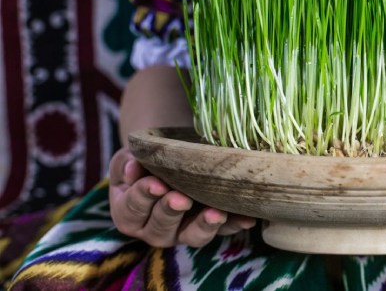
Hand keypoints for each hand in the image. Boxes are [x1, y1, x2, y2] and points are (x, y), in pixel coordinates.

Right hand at [109, 147, 255, 247]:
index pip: (133, 208)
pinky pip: (224, 231)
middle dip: (172, 212)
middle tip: (182, 199)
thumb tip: (133, 167)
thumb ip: (127, 164)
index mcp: (130, 214)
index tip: (156, 184)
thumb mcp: (130, 159)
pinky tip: (247, 218)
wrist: (168, 162)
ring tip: (216, 214)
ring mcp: (184, 232)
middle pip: (161, 227)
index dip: (143, 196)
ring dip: (205, 225)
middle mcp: (155, 230)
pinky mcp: (210, 228)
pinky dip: (236, 224)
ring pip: (193, 236)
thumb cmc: (144, 162)